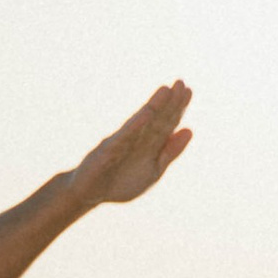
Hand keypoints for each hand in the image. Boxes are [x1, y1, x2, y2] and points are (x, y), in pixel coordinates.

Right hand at [68, 82, 192, 207]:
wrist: (87, 195)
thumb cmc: (119, 183)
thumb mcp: (153, 170)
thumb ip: (170, 152)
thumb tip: (189, 130)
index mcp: (149, 145)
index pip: (166, 123)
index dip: (178, 108)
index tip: (188, 91)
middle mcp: (136, 139)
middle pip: (156, 119)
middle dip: (169, 102)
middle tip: (181, 83)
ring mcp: (121, 143)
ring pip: (141, 123)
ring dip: (154, 106)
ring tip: (166, 90)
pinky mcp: (107, 150)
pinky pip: (123, 137)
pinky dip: (135, 126)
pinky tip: (147, 114)